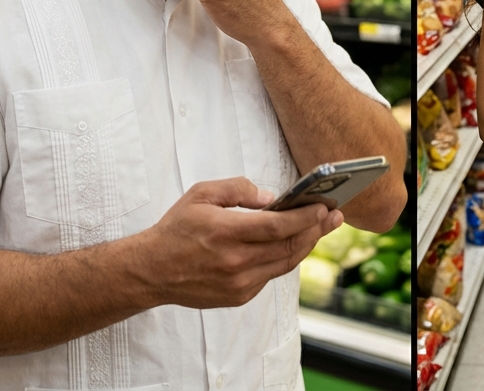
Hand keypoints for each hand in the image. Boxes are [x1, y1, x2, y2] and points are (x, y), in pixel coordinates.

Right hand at [137, 177, 342, 308]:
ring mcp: (238, 283)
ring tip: (321, 228)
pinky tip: (293, 244)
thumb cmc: (176, 229)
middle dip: (317, 229)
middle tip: (334, 216)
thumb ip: (237, 188)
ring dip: (307, 245)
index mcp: (226, 232)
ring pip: (285, 263)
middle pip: (290, 246)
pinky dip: (284, 259)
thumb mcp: (202, 194)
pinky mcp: (239, 296)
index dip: (306, 217)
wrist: (150, 271)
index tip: (324, 206)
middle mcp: (235, 261)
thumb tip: (270, 197)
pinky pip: (270, 275)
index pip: (279, 226)